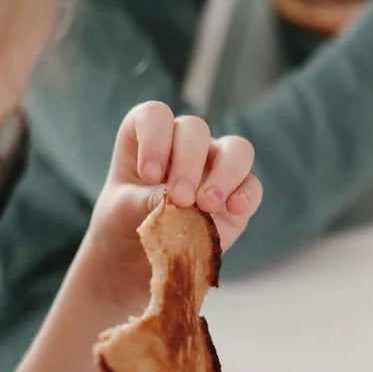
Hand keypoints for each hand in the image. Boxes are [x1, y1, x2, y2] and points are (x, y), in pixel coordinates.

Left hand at [77, 103, 262, 301]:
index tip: (150, 175)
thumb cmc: (123, 221)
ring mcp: (214, 167)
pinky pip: (251, 186)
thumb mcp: (121, 210)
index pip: (156, 116)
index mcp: (148, 135)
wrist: (135, 255)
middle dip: (188, 163)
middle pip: (196, 130)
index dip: (155, 139)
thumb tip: (181, 201)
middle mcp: (184, 143)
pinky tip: (235, 208)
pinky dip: (246, 195)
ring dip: (224, 173)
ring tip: (207, 204)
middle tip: (180, 198)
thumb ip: (143, 200)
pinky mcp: (236, 196)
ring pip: (236, 149)